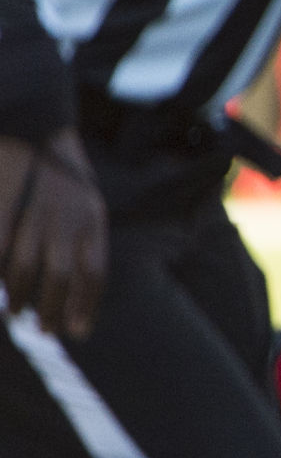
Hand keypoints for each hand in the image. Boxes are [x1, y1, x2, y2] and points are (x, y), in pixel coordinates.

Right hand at [0, 128, 106, 338]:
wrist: (36, 125)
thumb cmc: (62, 172)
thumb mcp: (89, 203)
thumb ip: (86, 241)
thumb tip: (78, 289)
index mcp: (92, 217)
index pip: (94, 271)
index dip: (86, 305)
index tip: (78, 331)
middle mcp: (66, 216)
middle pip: (59, 276)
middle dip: (50, 310)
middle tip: (43, 330)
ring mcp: (34, 211)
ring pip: (24, 267)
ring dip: (19, 297)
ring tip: (15, 314)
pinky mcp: (5, 206)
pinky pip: (0, 250)